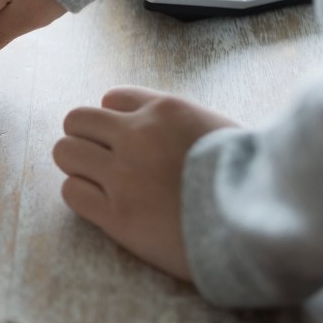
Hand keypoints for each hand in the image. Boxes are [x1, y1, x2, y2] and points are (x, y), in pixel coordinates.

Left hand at [52, 87, 235, 281]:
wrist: (256, 224)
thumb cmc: (250, 179)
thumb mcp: (221, 131)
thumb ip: (183, 125)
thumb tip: (164, 131)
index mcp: (166, 110)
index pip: (112, 98)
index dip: (114, 120)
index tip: (126, 141)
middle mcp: (137, 136)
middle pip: (77, 120)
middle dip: (86, 140)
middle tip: (104, 164)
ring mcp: (123, 175)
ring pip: (65, 152)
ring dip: (78, 167)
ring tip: (101, 185)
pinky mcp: (116, 215)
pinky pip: (71, 192)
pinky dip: (82, 197)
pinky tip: (105, 208)